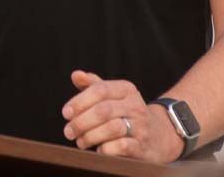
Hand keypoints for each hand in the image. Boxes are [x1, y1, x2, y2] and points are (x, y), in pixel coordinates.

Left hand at [61, 70, 181, 162]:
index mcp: (126, 89)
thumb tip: (76, 75)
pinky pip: (122, 147)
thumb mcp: (112, 95)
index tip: (66, 113)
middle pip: (103, 110)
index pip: (100, 90)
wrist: (157, 136)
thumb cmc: (126, 113)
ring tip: (81, 141)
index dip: (79, 101)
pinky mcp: (142, 146)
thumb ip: (93, 85)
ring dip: (90, 136)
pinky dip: (106, 149)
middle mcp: (135, 105)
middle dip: (81, 122)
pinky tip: (99, 149)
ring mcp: (141, 126)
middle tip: (69, 131)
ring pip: (112, 128)